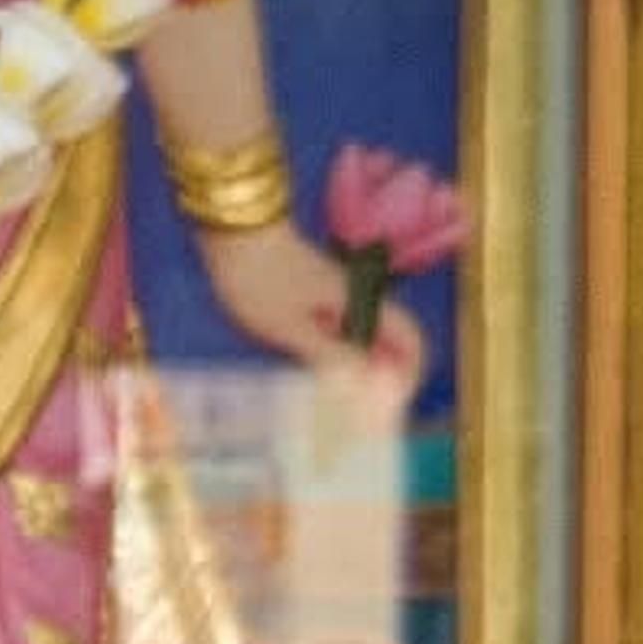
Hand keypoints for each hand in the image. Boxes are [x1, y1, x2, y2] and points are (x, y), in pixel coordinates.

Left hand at [198, 219, 426, 397]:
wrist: (231, 229)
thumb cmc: (259, 278)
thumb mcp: (291, 328)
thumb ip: (330, 358)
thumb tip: (368, 388)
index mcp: (362, 304)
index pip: (411, 342)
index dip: (410, 377)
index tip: (389, 407)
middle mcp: (356, 300)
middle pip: (388, 346)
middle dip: (382, 382)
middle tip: (360, 414)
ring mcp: (334, 299)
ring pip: (361, 342)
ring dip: (356, 372)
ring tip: (334, 401)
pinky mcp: (311, 299)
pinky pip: (335, 334)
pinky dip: (333, 357)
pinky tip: (308, 374)